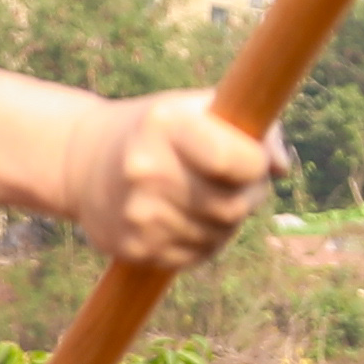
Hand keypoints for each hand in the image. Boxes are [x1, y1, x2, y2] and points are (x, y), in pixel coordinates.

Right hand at [60, 92, 279, 271]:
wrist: (81, 162)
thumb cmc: (159, 130)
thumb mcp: (198, 108)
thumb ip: (251, 126)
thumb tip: (282, 168)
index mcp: (166, 125)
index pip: (239, 160)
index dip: (257, 163)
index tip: (252, 158)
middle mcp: (147, 170)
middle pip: (234, 205)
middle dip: (248, 195)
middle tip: (236, 182)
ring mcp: (138, 213)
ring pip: (219, 234)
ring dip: (226, 220)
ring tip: (204, 196)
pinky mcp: (134, 247)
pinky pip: (196, 254)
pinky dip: (204, 240)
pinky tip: (186, 217)